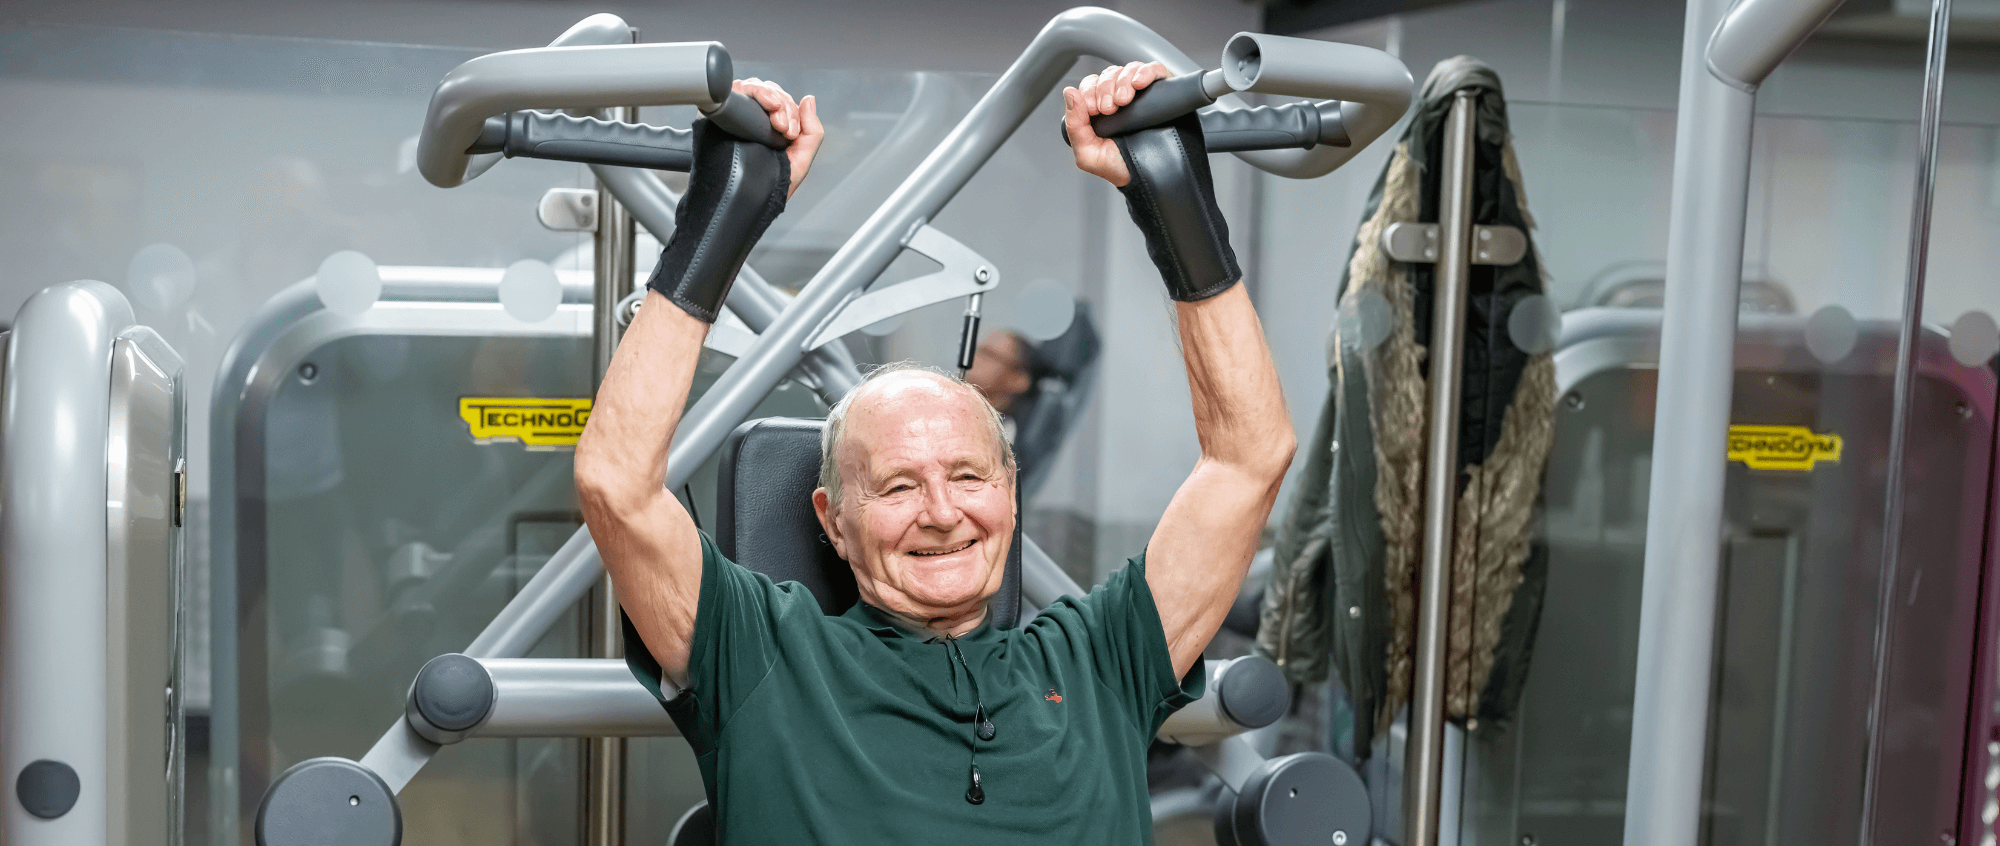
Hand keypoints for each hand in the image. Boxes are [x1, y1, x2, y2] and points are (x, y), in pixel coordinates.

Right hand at [733, 78, 824, 197]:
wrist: (743, 202)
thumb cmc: (768, 189)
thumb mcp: (800, 162)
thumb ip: (812, 132)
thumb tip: (809, 100)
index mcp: (772, 128)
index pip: (783, 101)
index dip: (791, 111)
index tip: (791, 133)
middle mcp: (754, 119)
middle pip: (770, 91)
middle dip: (783, 106)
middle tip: (784, 130)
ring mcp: (737, 115)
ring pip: (755, 87)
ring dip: (771, 98)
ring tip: (777, 123)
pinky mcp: (721, 114)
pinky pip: (736, 88)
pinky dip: (753, 90)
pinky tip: (765, 105)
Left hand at [1061, 61, 1168, 187]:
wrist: (1153, 178)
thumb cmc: (1121, 168)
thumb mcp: (1088, 153)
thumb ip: (1074, 124)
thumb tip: (1069, 92)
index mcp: (1100, 110)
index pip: (1090, 85)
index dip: (1089, 92)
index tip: (1095, 110)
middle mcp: (1119, 98)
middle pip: (1107, 75)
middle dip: (1105, 88)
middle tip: (1109, 108)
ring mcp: (1141, 93)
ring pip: (1127, 70)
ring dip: (1122, 81)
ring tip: (1124, 100)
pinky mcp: (1161, 90)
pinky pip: (1153, 69)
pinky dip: (1144, 72)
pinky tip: (1139, 83)